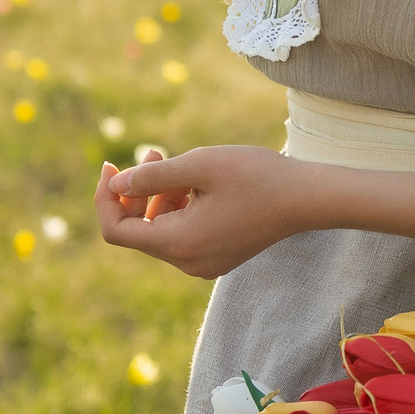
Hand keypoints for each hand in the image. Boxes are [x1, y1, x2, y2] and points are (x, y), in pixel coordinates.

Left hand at [94, 145, 414, 276]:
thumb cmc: (257, 176)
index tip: (111, 165)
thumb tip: (116, 184)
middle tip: (153, 150)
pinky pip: (182, 234)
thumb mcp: (200, 165)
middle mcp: (187, 262)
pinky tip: (197, 182)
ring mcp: (203, 263)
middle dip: (136, 191)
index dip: (106, 198)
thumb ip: (153, 176)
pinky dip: (178, 207)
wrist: (308, 198)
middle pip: (138, 231)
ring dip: (158, 195)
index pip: (116, 231)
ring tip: (175, 160)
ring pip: (160, 231)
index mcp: (179, 243)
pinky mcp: (218, 256)